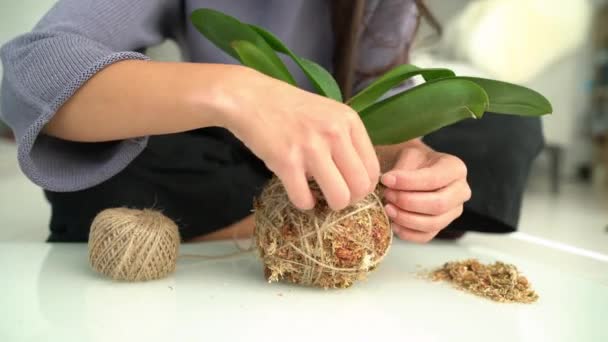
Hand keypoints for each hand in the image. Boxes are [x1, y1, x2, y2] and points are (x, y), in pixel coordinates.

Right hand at [222, 68, 379, 210]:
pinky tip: (299, 193)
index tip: (350, 189)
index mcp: (349, 121)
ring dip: (330, 206)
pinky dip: (304, 204)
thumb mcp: (327, 112)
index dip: (364, 187)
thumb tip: (360, 176)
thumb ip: (346, 138)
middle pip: (361, 187)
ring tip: (319, 198)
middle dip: (350, 200)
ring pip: (339, 198)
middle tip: (335, 197)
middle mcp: (334, 133)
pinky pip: (304, 200)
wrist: (249, 97)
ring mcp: (311, 147)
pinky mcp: (286, 161)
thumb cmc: (288, 108)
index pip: (373, 169)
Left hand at [380, 140, 470, 242]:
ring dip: (406, 218)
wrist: (412, 171)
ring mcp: (453, 212)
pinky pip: (426, 236)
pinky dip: (407, 233)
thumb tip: (390, 182)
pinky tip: (393, 223)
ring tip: (388, 207)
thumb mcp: (408, 154)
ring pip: (433, 223)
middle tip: (387, 194)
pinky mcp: (441, 226)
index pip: (434, 179)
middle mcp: (460, 192)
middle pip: (438, 204)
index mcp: (455, 169)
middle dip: (408, 202)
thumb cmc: (412, 161)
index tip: (386, 179)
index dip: (408, 181)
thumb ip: (402, 168)